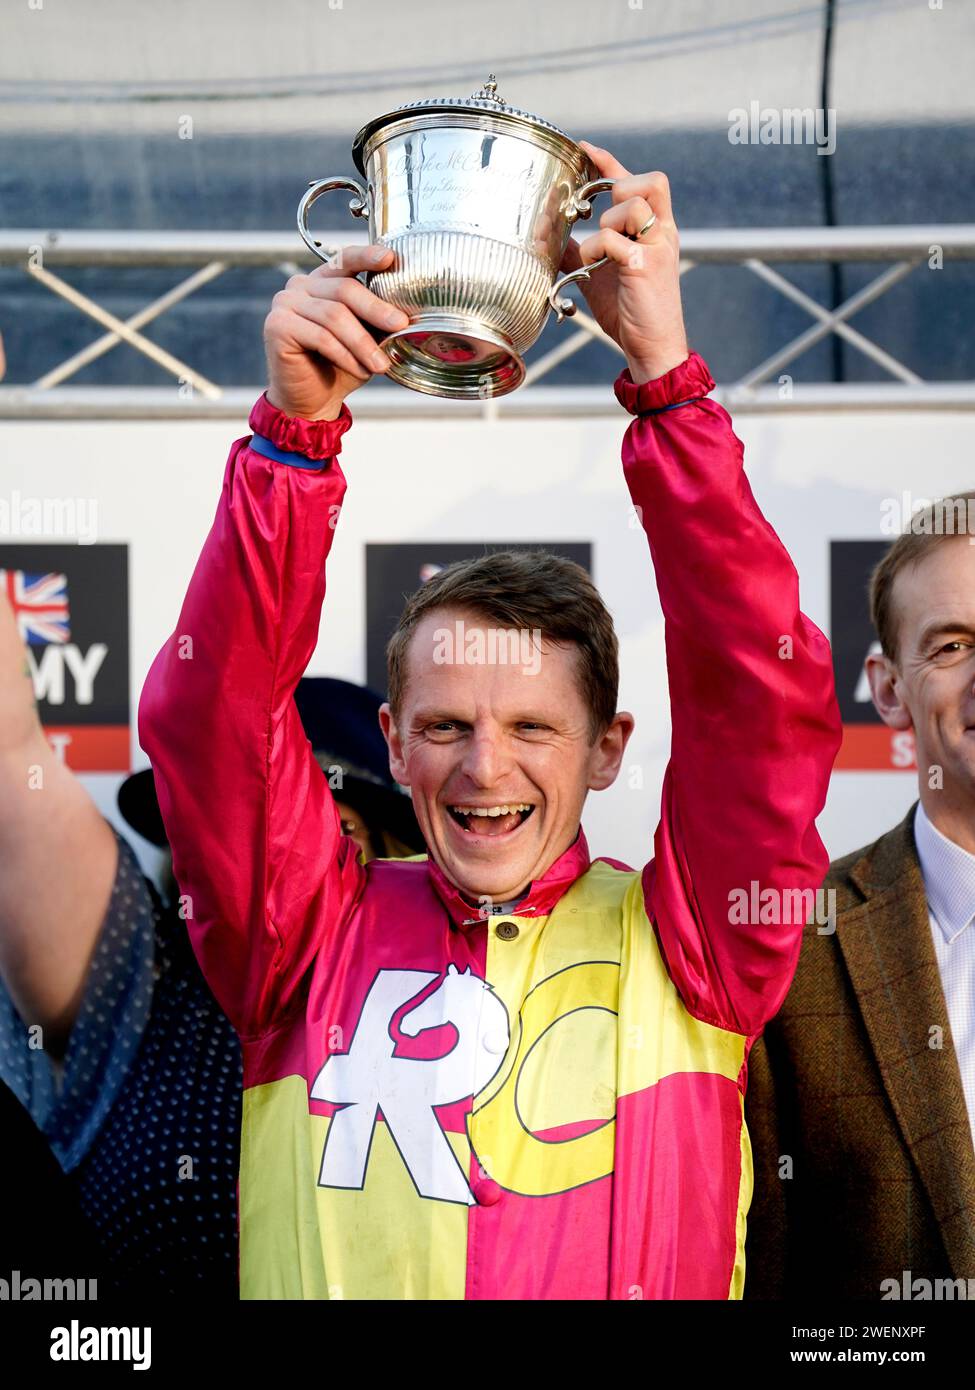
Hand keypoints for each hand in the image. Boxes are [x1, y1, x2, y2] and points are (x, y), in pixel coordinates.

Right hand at [263, 245, 410, 420]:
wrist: (311, 401)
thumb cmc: (339, 367)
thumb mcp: (365, 338)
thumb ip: (377, 320)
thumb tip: (405, 314)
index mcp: (322, 281)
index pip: (345, 260)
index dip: (367, 256)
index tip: (390, 258)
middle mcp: (300, 286)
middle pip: (344, 289)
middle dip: (376, 309)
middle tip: (400, 326)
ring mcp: (285, 303)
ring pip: (334, 316)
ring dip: (363, 343)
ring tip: (380, 365)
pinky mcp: (277, 326)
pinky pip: (320, 337)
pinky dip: (345, 355)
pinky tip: (360, 370)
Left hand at [560, 144, 687, 383]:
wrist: (652, 347)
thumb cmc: (630, 311)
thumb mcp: (597, 275)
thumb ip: (578, 251)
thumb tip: (548, 236)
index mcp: (656, 230)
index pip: (638, 181)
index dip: (610, 163)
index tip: (584, 150)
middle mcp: (663, 233)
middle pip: (650, 181)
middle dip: (618, 190)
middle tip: (597, 215)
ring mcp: (657, 247)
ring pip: (632, 204)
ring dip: (605, 223)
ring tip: (595, 254)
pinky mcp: (646, 266)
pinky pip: (614, 239)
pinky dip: (595, 249)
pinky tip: (590, 267)